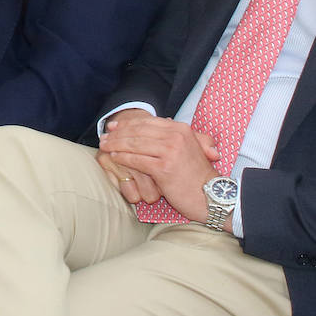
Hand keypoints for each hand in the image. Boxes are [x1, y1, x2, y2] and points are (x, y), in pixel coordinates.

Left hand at [98, 111, 220, 219]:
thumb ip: (175, 134)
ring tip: (104, 146)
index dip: (127, 123)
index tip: (112, 126)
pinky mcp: (164, 168)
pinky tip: (113, 158)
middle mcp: (176, 136)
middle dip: (118, 134)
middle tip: (103, 137)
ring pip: (135, 144)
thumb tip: (162, 119)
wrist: (213, 195)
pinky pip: (136, 160)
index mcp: (181, 129)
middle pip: (138, 131)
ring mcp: (170, 151)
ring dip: (116, 145)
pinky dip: (122, 159)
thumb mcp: (189, 148)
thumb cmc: (198, 175)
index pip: (147, 122)